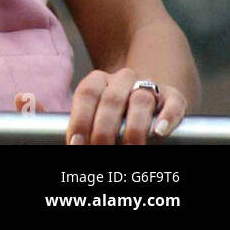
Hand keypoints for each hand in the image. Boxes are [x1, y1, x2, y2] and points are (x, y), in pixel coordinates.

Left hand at [63, 68, 186, 144]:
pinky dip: (167, 117)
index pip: (86, 94)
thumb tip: (56, 124)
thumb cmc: (114, 112)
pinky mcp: (173, 96)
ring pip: (141, 100)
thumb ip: (81, 120)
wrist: (147, 98)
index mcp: (99, 80)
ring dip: (133, 129)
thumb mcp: (94, 111)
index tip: (76, 143)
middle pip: (112, 100)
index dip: (79, 119)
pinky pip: (173, 103)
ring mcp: (149, 86)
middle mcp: (123, 79)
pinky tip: (160, 132)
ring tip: (128, 149)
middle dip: (104, 130)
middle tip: (100, 150)